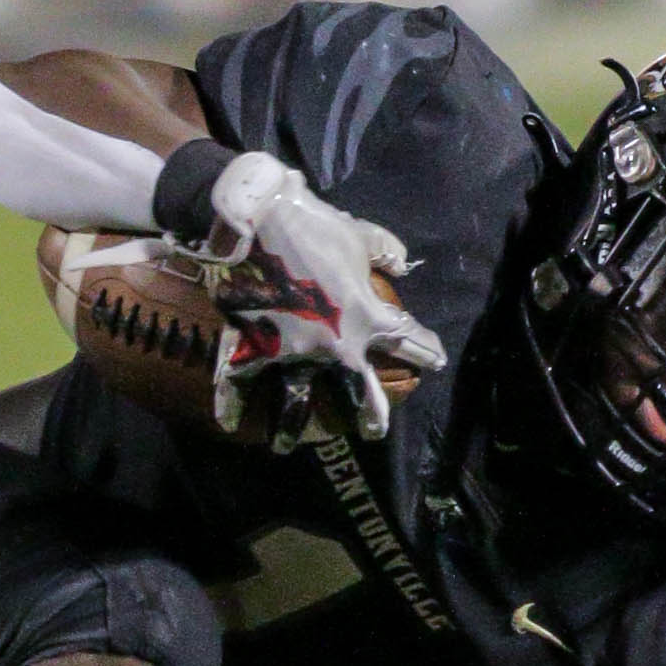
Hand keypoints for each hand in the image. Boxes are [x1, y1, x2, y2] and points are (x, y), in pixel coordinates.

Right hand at [196, 152, 446, 438]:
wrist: (257, 218)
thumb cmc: (314, 224)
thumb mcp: (358, 233)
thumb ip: (385, 250)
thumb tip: (403, 265)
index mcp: (366, 316)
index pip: (407, 339)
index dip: (425, 350)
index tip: (436, 360)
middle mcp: (334, 345)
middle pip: (358, 392)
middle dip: (370, 414)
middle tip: (372, 430)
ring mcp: (291, 353)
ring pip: (295, 405)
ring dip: (290, 430)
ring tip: (285, 447)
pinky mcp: (251, 348)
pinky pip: (238, 385)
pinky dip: (231, 405)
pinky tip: (230, 422)